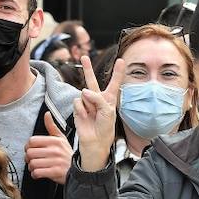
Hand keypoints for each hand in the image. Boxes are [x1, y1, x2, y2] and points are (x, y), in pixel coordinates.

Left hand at [25, 117, 72, 185]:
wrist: (79, 170)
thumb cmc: (68, 155)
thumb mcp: (61, 139)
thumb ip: (52, 127)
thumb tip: (47, 114)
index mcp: (55, 141)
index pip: (32, 141)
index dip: (28, 146)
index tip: (30, 150)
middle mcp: (55, 150)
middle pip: (30, 153)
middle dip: (28, 158)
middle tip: (31, 160)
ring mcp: (55, 161)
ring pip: (33, 163)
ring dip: (31, 167)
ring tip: (35, 167)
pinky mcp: (55, 172)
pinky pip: (38, 172)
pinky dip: (35, 174)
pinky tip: (38, 173)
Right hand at [74, 55, 125, 171]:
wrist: (95, 141)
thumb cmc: (105, 128)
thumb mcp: (108, 111)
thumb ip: (98, 99)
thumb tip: (83, 91)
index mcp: (109, 99)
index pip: (114, 83)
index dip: (117, 72)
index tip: (121, 61)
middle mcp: (97, 98)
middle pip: (92, 81)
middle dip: (88, 69)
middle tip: (84, 57)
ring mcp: (87, 103)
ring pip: (85, 93)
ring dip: (89, 103)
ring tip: (93, 114)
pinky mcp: (78, 108)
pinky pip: (78, 102)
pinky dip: (81, 109)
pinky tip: (85, 116)